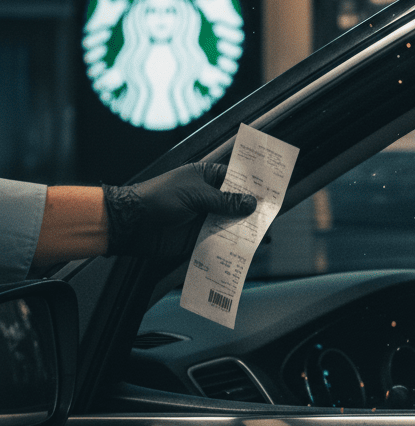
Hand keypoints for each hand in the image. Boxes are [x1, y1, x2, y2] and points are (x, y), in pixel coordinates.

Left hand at [103, 163, 257, 257]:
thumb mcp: (196, 194)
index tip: (271, 189)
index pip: (235, 178)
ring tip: (262, 232)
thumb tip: (251, 203)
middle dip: (251, 208)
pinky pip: (218, 241)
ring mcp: (203, 218)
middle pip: (236, 202)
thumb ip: (225, 201)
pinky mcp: (198, 238)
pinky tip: (243, 247)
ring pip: (230, 223)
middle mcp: (208, 197)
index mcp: (206, 178)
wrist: (131, 224)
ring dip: (242, 228)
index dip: (252, 184)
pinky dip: (229, 245)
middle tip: (271, 213)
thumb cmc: (159, 198)